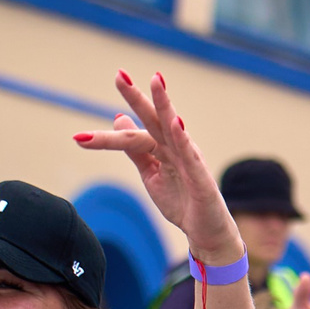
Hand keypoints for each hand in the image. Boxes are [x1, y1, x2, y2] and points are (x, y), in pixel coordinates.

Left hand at [75, 71, 242, 265]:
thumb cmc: (182, 202)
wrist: (206, 233)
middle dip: (137, 97)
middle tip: (119, 75)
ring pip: (173, 130)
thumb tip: (118, 118)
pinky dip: (183, 138)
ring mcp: (190, 161)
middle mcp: (176, 148)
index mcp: (163, 148)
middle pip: (153, 119)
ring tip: (155, 82)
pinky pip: (190, 155)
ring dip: (164, 105)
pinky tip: (175, 122)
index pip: (135, 131)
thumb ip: (136, 149)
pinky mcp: (201, 178)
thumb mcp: (151, 175)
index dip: (117, 120)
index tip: (103, 98)